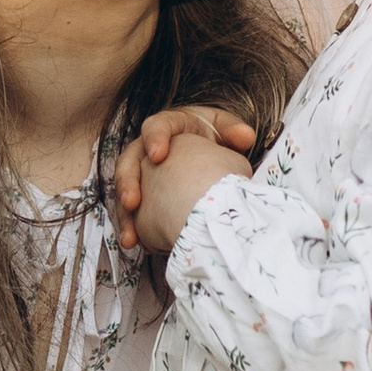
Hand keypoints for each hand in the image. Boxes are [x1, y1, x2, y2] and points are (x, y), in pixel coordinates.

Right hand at [113, 108, 256, 255]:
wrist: (208, 153)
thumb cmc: (215, 136)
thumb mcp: (224, 128)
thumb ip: (233, 130)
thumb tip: (245, 136)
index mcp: (167, 127)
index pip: (155, 127)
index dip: (154, 140)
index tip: (158, 156)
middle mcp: (147, 148)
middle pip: (129, 161)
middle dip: (128, 182)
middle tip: (132, 202)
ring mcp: (142, 171)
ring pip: (125, 190)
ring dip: (125, 215)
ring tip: (130, 237)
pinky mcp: (143, 193)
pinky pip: (131, 211)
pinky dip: (132, 227)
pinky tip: (134, 243)